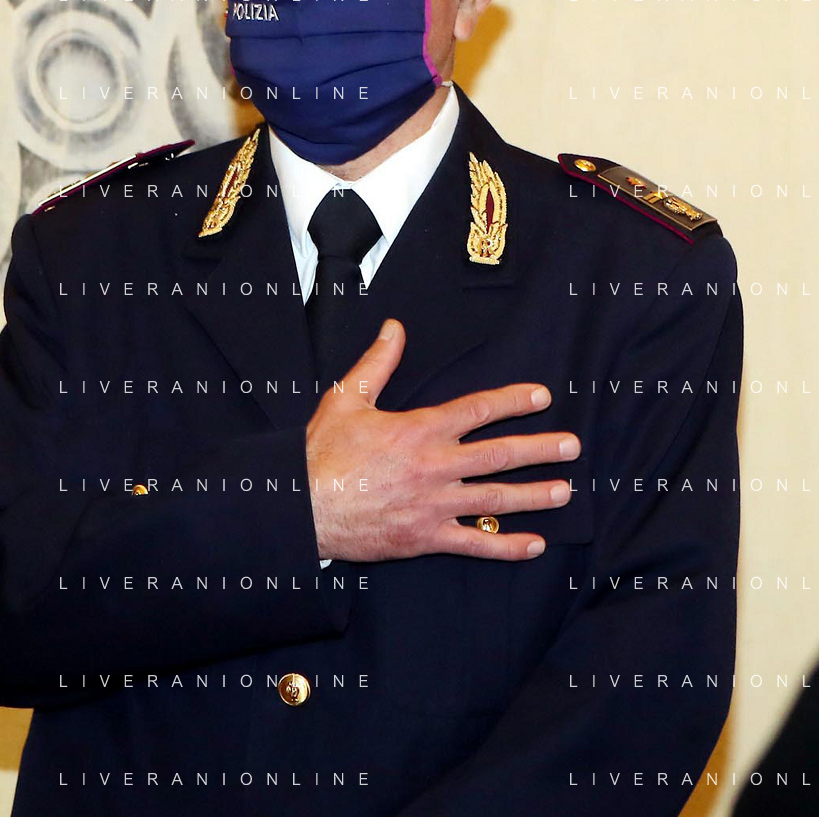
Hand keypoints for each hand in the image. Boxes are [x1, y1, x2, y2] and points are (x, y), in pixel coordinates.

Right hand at [305, 318, 579, 561]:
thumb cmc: (322, 452)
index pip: (477, 409)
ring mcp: (434, 505)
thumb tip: (395, 328)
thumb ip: (378, 362)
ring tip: (564, 492)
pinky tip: (534, 544)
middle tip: (572, 446)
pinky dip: (505, 545)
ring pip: (495, 499)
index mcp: (420, 430)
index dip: (512, 401)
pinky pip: (474, 544)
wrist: (301, 507)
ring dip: (534, 496)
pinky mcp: (426, 538)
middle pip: (499, 455)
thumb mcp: (347, 398)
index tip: (541, 396)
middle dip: (540, 449)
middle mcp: (435, 466)